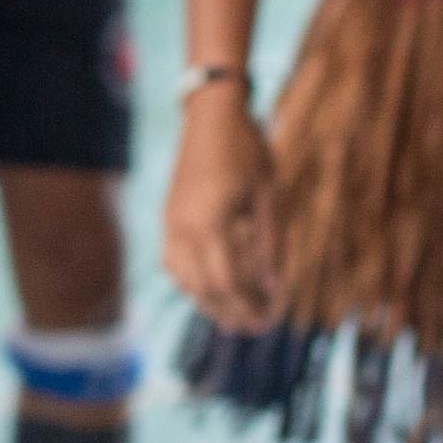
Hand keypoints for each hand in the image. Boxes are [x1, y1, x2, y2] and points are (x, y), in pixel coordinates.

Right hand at [160, 93, 277, 329]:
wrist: (211, 114)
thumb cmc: (246, 150)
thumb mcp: (268, 197)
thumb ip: (269, 245)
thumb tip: (274, 288)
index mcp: (210, 222)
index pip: (227, 282)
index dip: (249, 305)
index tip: (271, 320)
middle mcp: (182, 227)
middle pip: (202, 288)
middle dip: (231, 312)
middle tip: (257, 327)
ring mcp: (170, 222)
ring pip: (182, 279)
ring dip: (208, 302)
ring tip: (234, 317)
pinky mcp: (169, 217)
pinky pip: (174, 262)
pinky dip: (192, 282)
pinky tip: (211, 288)